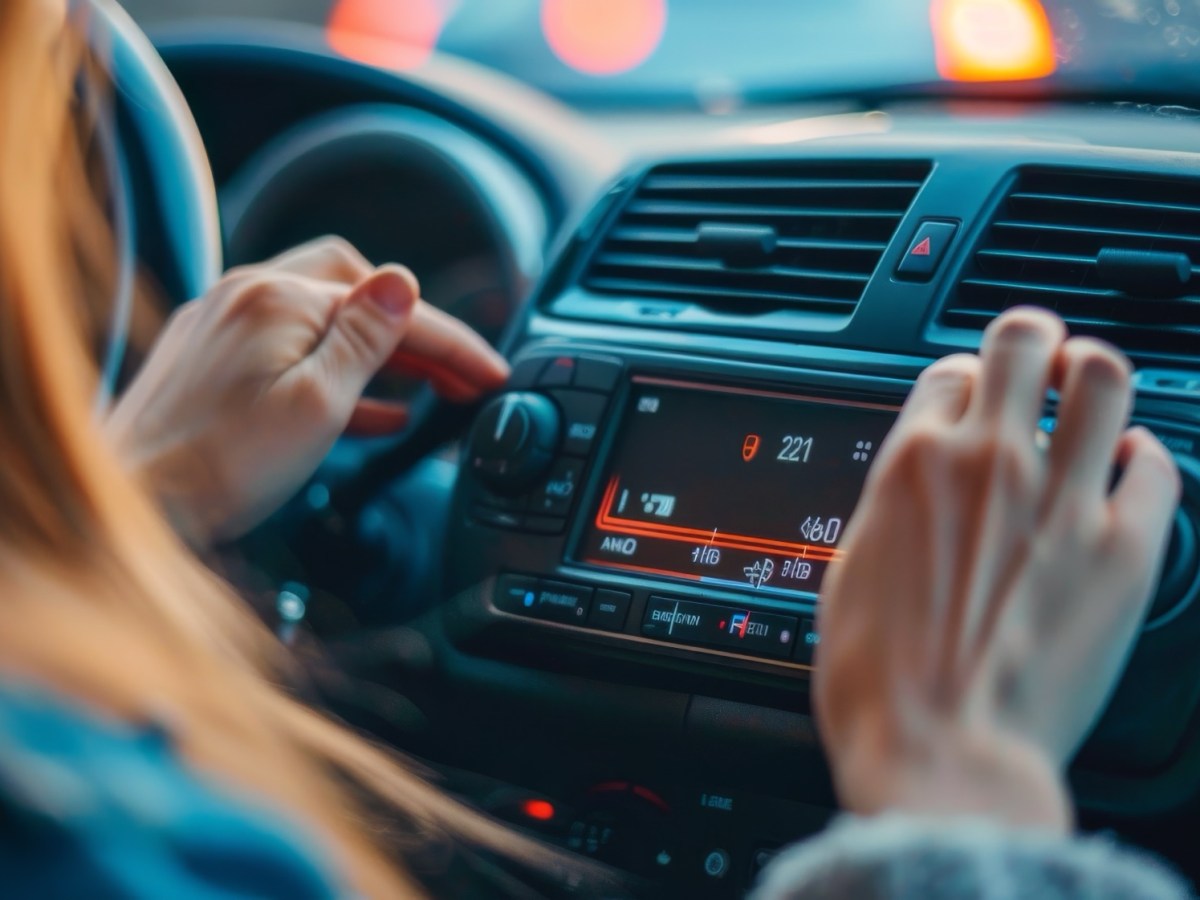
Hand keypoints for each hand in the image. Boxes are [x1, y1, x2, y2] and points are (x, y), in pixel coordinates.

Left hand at [106, 237, 508, 545]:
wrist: (126, 504)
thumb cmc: (217, 466)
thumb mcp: (316, 405)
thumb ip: (366, 339)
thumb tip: (404, 283)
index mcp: (279, 299)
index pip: (391, 309)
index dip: (452, 343)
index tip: (491, 372)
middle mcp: (249, 295)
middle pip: (358, 294)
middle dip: (416, 333)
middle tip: (460, 377)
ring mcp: (225, 324)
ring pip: (328, 322)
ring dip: (383, 354)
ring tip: (430, 395)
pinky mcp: (211, 359)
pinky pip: (294, 351)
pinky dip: (339, 373)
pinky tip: (370, 411)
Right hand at [815, 308, 1180, 831]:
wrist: (940, 752)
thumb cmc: (879, 681)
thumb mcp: (850, 570)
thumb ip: (891, 508)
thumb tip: (912, 487)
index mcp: (913, 465)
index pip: (949, 372)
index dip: (960, 381)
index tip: (967, 401)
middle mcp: (992, 464)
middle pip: (1026, 341)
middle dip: (1031, 342)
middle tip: (1035, 365)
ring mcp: (1064, 502)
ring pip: (1104, 378)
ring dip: (1094, 374)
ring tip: (1089, 393)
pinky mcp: (1125, 552)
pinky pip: (1156, 468)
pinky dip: (1144, 458)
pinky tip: (1130, 467)